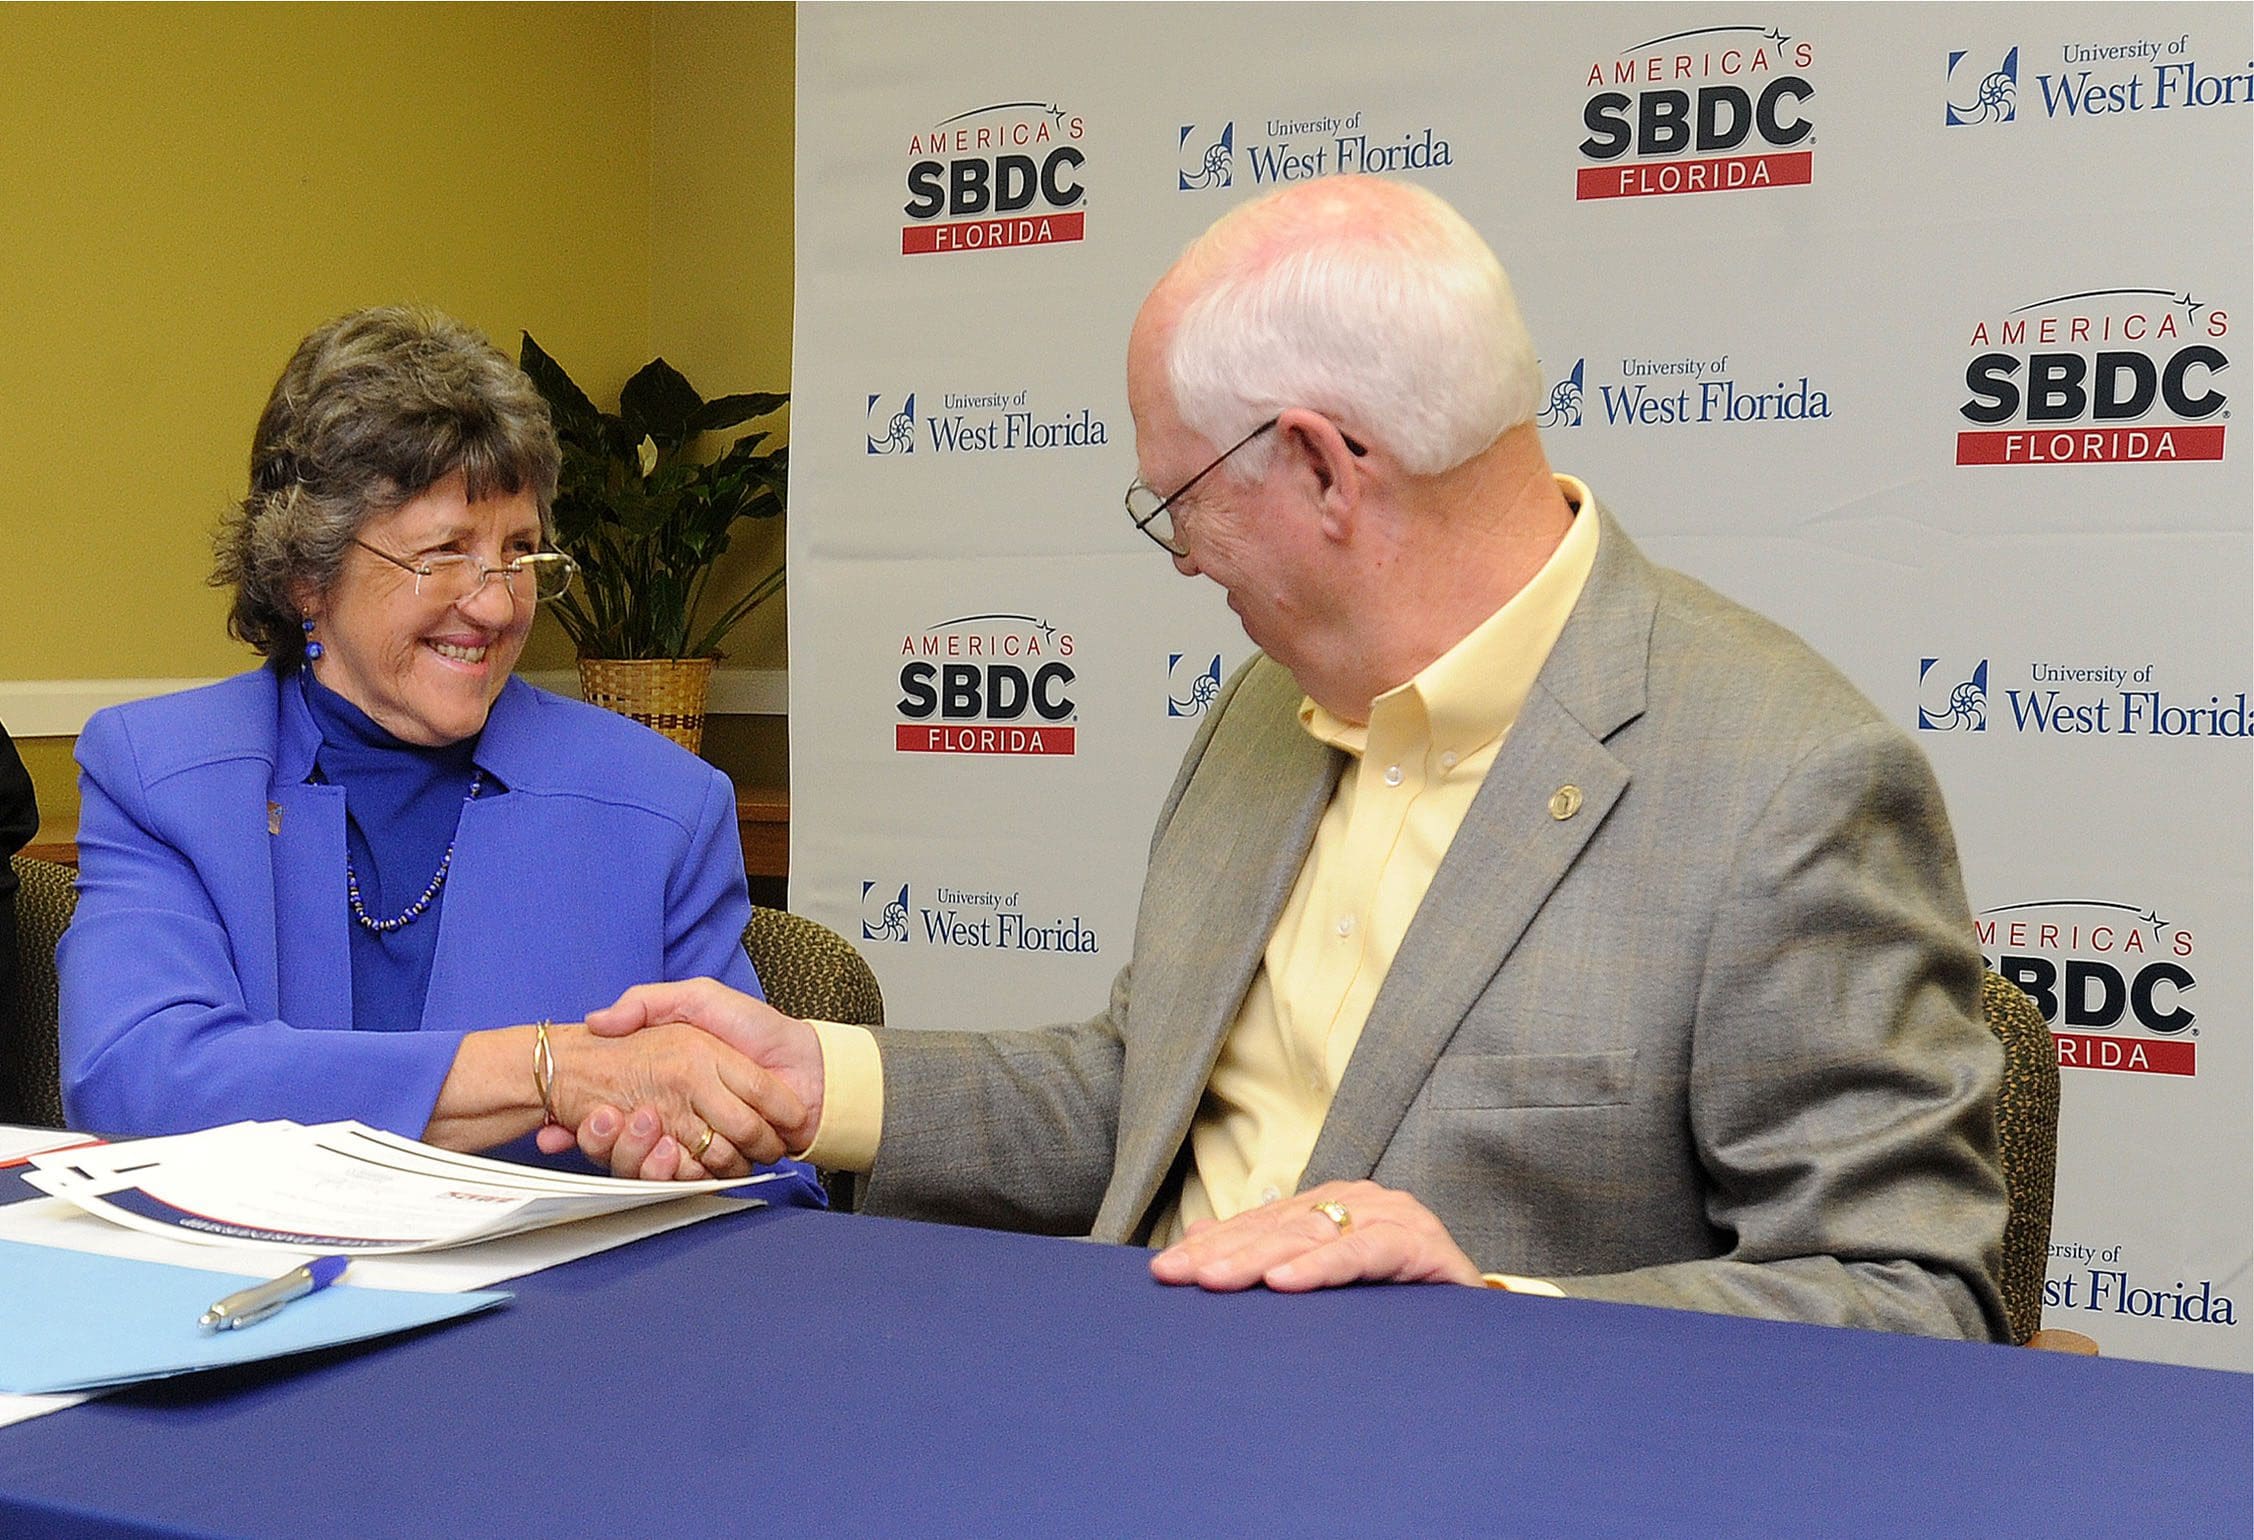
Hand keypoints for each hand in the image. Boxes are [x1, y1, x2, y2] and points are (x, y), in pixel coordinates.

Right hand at [526, 1020, 803, 1180]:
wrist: (809, 1065)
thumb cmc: (757, 1028)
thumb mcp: (699, 998)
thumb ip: (649, 1002)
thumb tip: (597, 1021)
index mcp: (666, 1084)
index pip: (613, 1114)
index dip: (596, 1121)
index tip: (591, 1111)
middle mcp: (676, 1117)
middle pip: (629, 1146)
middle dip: (619, 1140)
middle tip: (614, 1119)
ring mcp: (698, 1144)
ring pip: (653, 1167)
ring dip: (643, 1156)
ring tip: (649, 1131)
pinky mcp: (721, 1165)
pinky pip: (689, 1179)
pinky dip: (679, 1172)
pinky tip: (674, 1151)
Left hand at [1148, 1180, 1484, 1291]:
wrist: (1478, 1327)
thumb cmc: (1395, 1302)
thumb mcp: (1324, 1276)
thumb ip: (1268, 1252)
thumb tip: (1196, 1239)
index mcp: (1333, 1205)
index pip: (1262, 1224)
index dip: (1214, 1246)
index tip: (1165, 1270)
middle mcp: (1361, 1203)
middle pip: (1280, 1228)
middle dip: (1224, 1254)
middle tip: (1177, 1276)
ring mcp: (1394, 1218)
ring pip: (1315, 1235)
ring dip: (1261, 1259)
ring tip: (1217, 1280)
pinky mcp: (1423, 1245)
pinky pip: (1367, 1252)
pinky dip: (1325, 1267)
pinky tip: (1287, 1282)